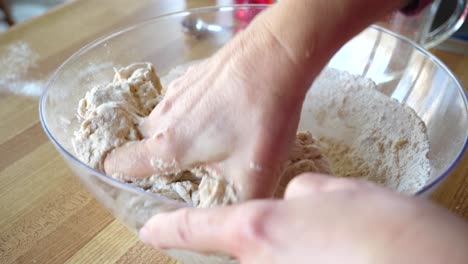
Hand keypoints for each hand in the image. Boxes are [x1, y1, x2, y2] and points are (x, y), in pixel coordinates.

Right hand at [104, 17, 309, 199]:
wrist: (275, 57)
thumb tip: (232, 224)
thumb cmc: (261, 117)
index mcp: (168, 146)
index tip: (144, 184)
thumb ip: (237, 206)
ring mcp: (175, 92)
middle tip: (192, 169)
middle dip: (160, 160)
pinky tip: (223, 114)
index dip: (122, 177)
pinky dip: (192, 114)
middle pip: (142, 145)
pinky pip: (180, 103)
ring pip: (162, 123)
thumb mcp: (255, 173)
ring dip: (177, 135)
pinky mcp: (190, 77)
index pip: (117, 164)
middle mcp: (163, 117)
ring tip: (214, 141)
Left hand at [138, 174, 467, 263]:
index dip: (169, 228)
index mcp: (257, 229)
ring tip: (336, 244)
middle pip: (245, 250)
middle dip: (267, 238)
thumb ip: (300, 194)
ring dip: (293, 252)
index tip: (149, 230)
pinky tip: (340, 256)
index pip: (196, 228)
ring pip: (273, 263)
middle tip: (311, 231)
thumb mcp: (334, 192)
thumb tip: (292, 198)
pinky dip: (306, 258)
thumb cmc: (378, 226)